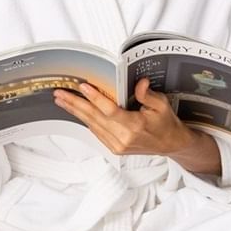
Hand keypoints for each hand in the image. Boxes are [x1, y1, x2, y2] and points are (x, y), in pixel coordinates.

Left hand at [53, 78, 216, 171]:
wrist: (170, 144)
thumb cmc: (166, 124)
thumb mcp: (162, 105)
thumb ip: (147, 94)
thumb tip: (139, 82)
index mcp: (135, 126)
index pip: (110, 110)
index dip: (95, 98)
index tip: (82, 87)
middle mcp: (123, 137)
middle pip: (94, 118)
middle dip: (75, 104)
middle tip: (60, 93)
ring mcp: (117, 144)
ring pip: (92, 125)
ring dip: (76, 111)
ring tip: (62, 100)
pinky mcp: (114, 147)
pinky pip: (96, 131)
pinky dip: (86, 120)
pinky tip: (77, 111)